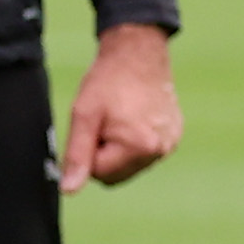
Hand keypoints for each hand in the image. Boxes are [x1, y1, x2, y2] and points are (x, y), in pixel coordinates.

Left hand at [60, 23, 180, 191]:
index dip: (89, 151)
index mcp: (140, 147)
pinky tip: (133, 117)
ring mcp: (170, 143)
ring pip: (129, 165)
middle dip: (104, 154)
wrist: (138, 53)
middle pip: (116, 175)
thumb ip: (77, 155)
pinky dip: (134, 141)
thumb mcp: (84, 115)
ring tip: (119, 118)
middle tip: (105, 123)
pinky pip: (145, 153)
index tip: (94, 126)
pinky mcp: (174, 136)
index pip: (99, 174)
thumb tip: (69, 190)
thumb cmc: (108, 81)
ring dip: (118, 149)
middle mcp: (161, 150)